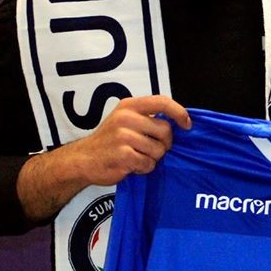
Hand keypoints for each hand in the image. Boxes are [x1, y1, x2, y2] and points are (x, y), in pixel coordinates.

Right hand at [72, 95, 190, 185]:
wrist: (83, 159)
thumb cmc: (109, 140)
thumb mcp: (124, 119)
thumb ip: (146, 118)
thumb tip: (178, 122)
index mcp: (129, 106)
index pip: (162, 102)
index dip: (179, 112)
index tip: (187, 125)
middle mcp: (126, 118)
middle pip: (165, 130)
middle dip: (164, 144)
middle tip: (152, 149)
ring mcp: (123, 136)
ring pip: (159, 150)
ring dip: (152, 158)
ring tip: (137, 157)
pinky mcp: (123, 155)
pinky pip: (149, 163)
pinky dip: (144, 168)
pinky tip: (132, 165)